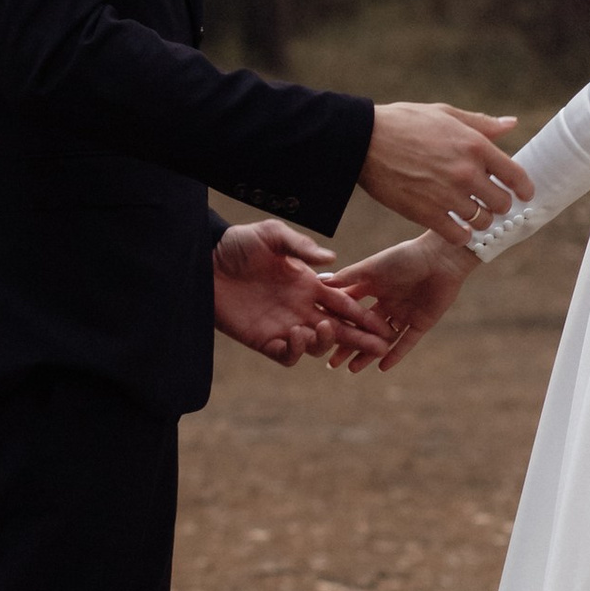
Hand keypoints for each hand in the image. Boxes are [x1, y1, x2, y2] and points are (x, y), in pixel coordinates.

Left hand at [213, 217, 368, 367]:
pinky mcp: (262, 339)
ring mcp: (283, 325)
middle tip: (379, 346)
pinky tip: (297, 336)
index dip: (364, 315)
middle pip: (339, 329)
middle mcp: (300, 307)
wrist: (204, 259)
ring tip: (321, 327)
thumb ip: (300, 246)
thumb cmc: (238, 244)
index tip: (385, 324)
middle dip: (360, 338)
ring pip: (316, 345)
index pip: (344, 303)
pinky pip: (286, 355)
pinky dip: (296, 351)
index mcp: (309, 284)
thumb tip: (332, 259)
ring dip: (325, 341)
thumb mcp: (272, 235)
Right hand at [316, 232, 471, 372]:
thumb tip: (319, 281)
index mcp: (373, 287)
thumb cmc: (405, 256)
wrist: (442, 257)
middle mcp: (387, 302)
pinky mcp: (421, 323)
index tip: (320, 336)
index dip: (336, 323)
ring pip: (382, 338)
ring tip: (352, 370)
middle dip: (349, 344)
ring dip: (368, 353)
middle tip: (332, 363)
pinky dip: (395, 355)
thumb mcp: (372, 266)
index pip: (351, 310)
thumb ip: (348, 276)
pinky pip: (407, 342)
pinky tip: (382, 367)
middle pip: (364, 328)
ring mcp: (404, 314)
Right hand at [361, 101, 530, 242]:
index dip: (525, 189)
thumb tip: (511, 124)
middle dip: (498, 204)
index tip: (524, 194)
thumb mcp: (445, 114)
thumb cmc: (403, 123)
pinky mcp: (427, 214)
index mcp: (475, 145)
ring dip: (479, 220)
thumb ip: (481, 124)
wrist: (362, 140)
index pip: (516, 175)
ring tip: (469, 215)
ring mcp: (448, 195)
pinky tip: (455, 227)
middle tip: (489, 203)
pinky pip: (458, 235)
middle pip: (501, 203)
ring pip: (482, 221)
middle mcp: (467, 172)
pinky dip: (460, 234)